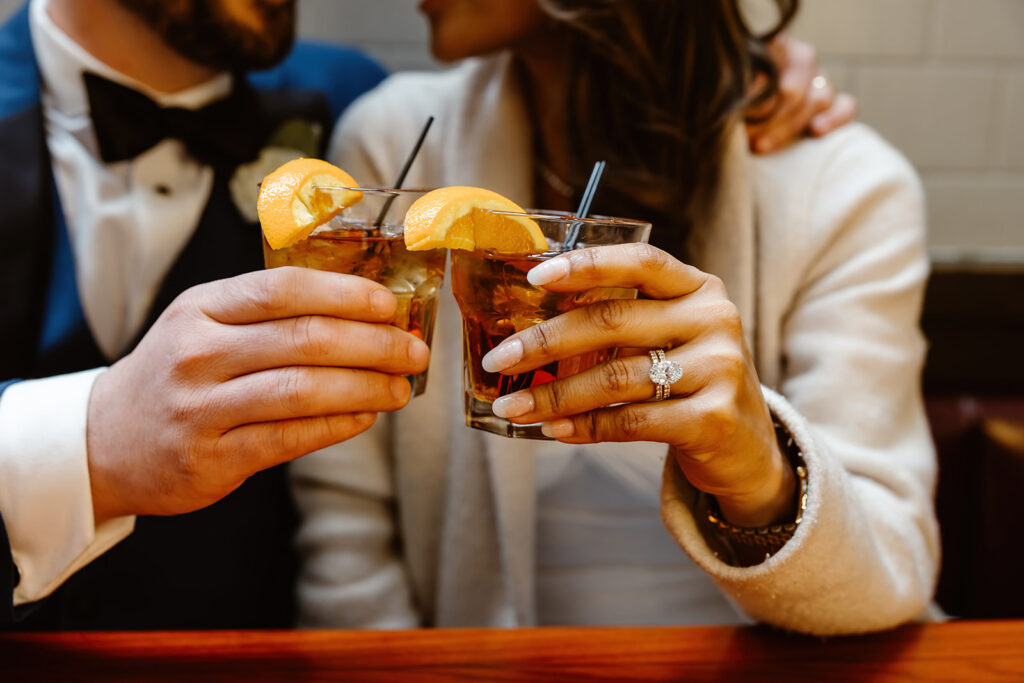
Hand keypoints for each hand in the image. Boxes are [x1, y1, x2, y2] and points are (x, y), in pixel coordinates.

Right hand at [87, 267, 428, 523]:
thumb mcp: (204, 325)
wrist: (105, 441)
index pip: (284, 288)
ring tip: (400, 388)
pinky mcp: (212, 457)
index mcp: (202, 308)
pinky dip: (339, 425)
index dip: (346, 294)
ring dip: (367, 387)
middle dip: (375, 344)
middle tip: (413, 351)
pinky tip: (366, 416)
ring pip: (303, 390)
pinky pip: (292, 437)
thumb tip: (364, 314)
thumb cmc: (176, 374)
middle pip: (305, 339)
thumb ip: (269, 316)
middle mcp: (198, 353)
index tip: (390, 304)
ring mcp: (201, 408)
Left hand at [482, 244, 794, 526]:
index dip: (586, 264)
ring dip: (553, 396)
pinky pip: (631, 421)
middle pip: (612, 321)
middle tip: (498, 360)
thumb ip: (624, 322)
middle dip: (544, 341)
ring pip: (615, 377)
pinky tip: (553, 431)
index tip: (535, 276)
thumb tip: (529, 325)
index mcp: (698, 288)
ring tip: (512, 407)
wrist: (748, 448)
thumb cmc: (691, 382)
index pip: (640, 261)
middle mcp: (714, 321)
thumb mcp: (672, 337)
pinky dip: (584, 427)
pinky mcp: (712, 420)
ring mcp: (718, 369)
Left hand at [745, 34, 856, 153]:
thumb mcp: (732, 90)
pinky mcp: (836, 101)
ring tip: (760, 144)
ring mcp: (821, 79)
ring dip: (788, 126)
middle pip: (793, 89)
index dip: (757, 91)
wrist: (750, 123)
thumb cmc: (736, 104)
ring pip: (818, 98)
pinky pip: (846, 106)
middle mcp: (801, 58)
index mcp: (774, 46)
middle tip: (744, 135)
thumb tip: (748, 94)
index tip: (740, 111)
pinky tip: (815, 130)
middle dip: (766, 118)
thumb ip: (740, 87)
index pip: (774, 59)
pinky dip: (833, 119)